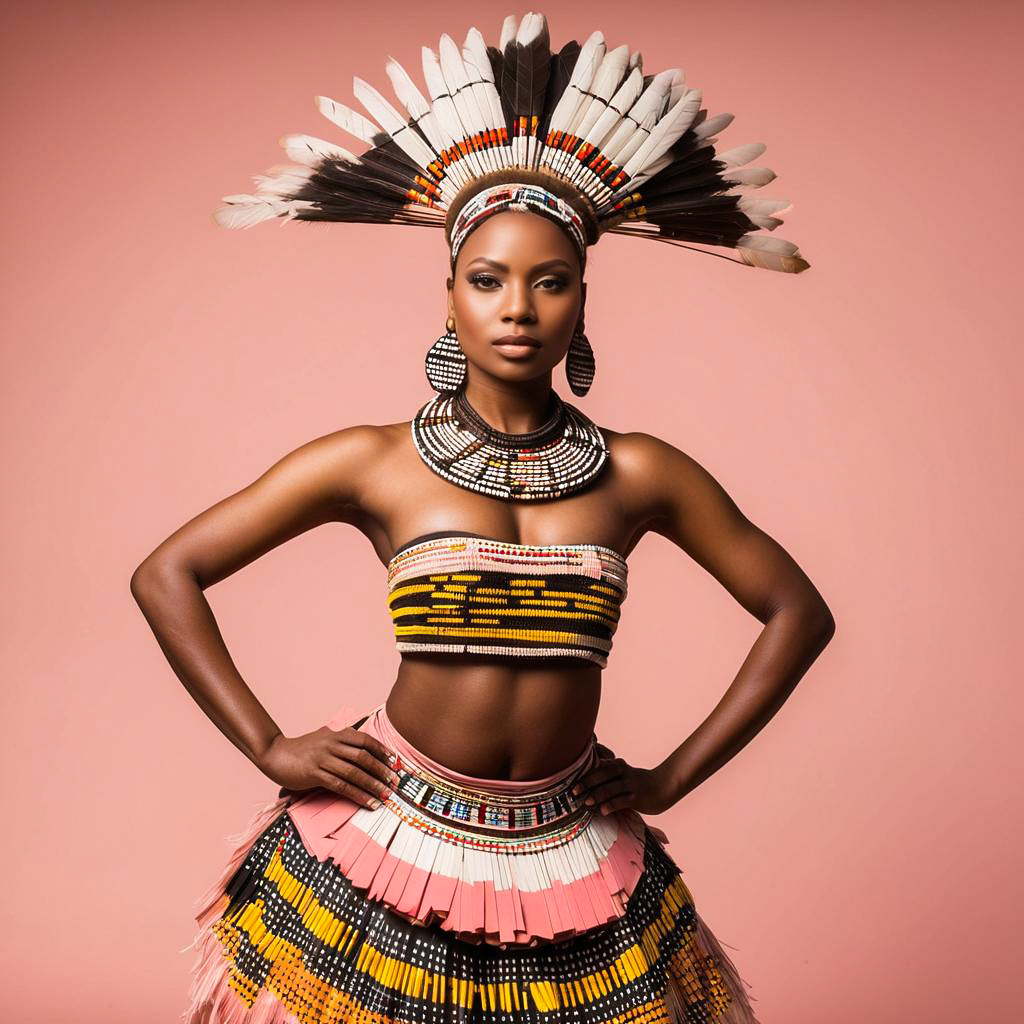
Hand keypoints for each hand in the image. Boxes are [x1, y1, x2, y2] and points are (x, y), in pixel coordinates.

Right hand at [258, 724, 399, 808]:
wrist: (275, 754)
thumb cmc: (301, 748)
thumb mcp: (323, 737)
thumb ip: (341, 739)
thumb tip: (360, 740)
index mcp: (336, 734)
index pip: (365, 740)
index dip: (381, 750)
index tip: (394, 761)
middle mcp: (332, 744)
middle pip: (363, 757)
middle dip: (381, 770)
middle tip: (394, 781)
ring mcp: (324, 759)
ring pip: (354, 773)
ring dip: (373, 785)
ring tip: (385, 795)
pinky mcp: (315, 774)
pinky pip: (341, 786)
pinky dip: (358, 795)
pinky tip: (368, 802)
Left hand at [570, 741, 676, 815]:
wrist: (664, 786)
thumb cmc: (638, 782)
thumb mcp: (623, 773)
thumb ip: (607, 775)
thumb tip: (584, 783)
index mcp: (617, 765)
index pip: (598, 766)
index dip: (584, 772)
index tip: (570, 780)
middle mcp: (623, 772)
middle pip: (601, 774)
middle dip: (586, 782)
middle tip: (573, 792)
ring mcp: (630, 784)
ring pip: (610, 788)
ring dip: (596, 795)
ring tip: (586, 802)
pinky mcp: (636, 797)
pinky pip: (621, 801)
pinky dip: (610, 805)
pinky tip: (602, 811)